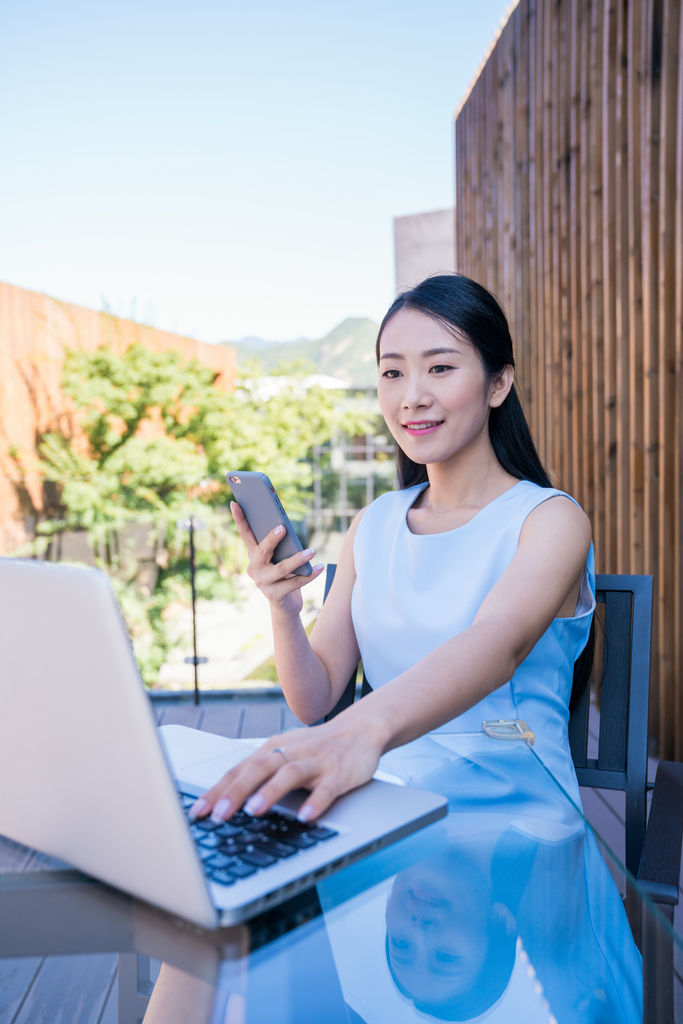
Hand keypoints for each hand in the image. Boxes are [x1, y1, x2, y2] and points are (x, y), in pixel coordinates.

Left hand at [189, 716, 384, 823]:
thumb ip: (259, 774)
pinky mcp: (339, 772)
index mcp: (272, 749)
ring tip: (253, 811)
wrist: (361, 729)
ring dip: (270, 793)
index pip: (239, 770)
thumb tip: (223, 800)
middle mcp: (291, 752)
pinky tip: (306, 817)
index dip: (216, 790)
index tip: (196, 812)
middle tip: (217, 814)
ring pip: (289, 774)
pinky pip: (327, 788)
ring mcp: (316, 762)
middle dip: (236, 791)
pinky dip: (316, 802)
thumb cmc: (316, 748)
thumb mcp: (284, 754)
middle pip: (258, 769)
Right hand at [231, 501, 324, 615]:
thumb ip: (282, 545)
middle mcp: (254, 568)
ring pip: (282, 568)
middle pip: (263, 550)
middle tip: (283, 527)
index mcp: (254, 555)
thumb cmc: (285, 575)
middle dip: (272, 538)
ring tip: (312, 550)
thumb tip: (287, 529)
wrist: (285, 605)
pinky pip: (295, 583)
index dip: (239, 519)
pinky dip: (309, 575)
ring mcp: (263, 583)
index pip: (245, 534)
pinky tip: (320, 567)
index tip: (234, 502)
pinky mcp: (274, 596)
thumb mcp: (281, 558)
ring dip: (298, 559)